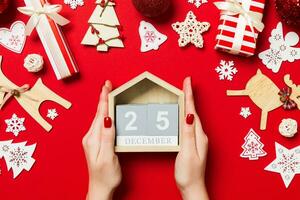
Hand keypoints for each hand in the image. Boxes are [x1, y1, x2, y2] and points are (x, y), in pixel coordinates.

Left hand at [82, 81, 120, 199]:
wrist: (100, 188)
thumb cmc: (105, 176)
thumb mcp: (107, 157)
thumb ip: (107, 137)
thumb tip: (107, 118)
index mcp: (93, 138)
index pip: (100, 114)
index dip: (104, 99)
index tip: (106, 86)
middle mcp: (90, 137)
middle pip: (98, 113)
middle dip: (103, 97)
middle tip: (107, 84)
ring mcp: (92, 139)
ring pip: (99, 117)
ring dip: (104, 104)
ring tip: (108, 93)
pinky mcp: (96, 142)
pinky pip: (101, 123)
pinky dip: (104, 113)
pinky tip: (107, 111)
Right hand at [175, 77, 208, 199]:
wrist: (192, 188)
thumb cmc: (189, 173)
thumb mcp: (187, 153)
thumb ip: (188, 134)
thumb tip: (189, 115)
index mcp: (198, 135)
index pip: (192, 111)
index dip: (189, 95)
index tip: (187, 81)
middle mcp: (200, 135)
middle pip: (193, 111)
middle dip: (189, 95)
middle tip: (186, 83)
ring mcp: (197, 139)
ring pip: (191, 116)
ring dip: (188, 103)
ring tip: (184, 93)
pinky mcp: (193, 143)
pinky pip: (189, 124)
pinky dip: (186, 114)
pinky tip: (183, 113)